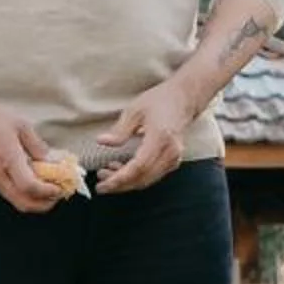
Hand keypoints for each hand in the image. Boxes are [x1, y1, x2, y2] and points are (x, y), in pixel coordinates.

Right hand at [0, 94, 61, 212]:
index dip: (48, 192)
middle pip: (24, 204)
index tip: (59, 187)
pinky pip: (6, 192)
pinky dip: (21, 192)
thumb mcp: (19, 124)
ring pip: (15, 201)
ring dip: (33, 199)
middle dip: (44, 204)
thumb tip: (51, 160)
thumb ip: (37, 145)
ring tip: (45, 186)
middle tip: (56, 194)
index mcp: (7, 158)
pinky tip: (28, 179)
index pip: (30, 187)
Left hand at [92, 79, 197, 194]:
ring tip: (106, 173)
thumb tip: (102, 141)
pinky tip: (121, 169)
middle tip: (100, 182)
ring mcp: (174, 158)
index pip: (138, 166)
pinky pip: (152, 175)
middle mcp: (170, 151)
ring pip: (147, 180)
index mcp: (160, 137)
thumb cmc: (160, 100)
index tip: (102, 185)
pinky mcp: (173, 161)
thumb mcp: (135, 110)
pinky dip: (136, 177)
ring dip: (126, 182)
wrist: (184, 99)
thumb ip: (120, 130)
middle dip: (119, 184)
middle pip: (142, 178)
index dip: (119, 179)